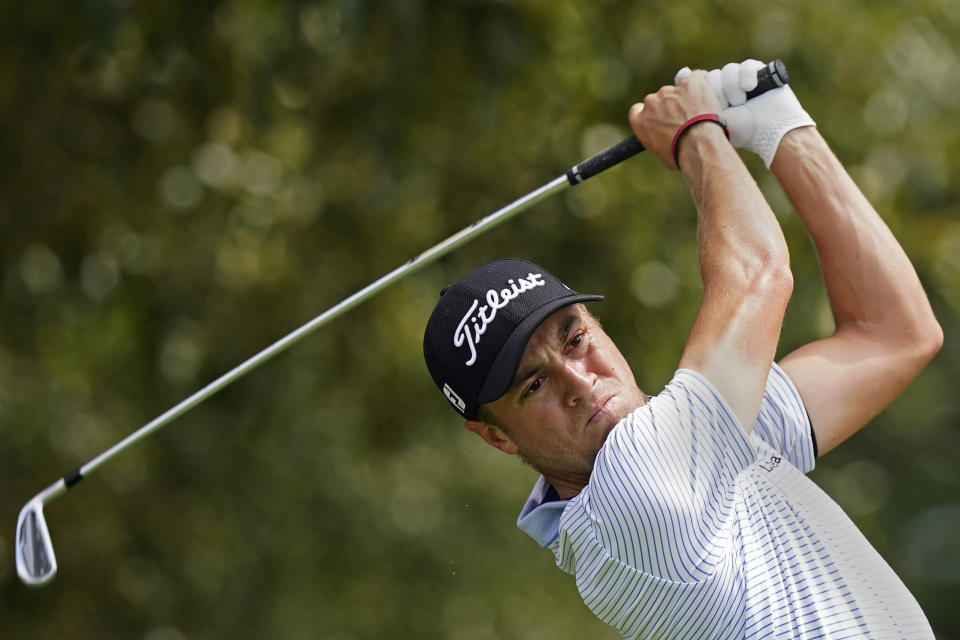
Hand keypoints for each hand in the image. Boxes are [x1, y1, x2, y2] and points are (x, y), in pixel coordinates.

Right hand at [628, 70, 726, 169]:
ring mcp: (671, 91)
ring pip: (679, 89)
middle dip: (671, 106)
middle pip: (660, 99)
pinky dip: (702, 84)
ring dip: (688, 97)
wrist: (699, 146)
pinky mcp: (690, 83)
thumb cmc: (681, 155)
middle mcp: (652, 102)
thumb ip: (658, 138)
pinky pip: (697, 78)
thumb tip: (665, 138)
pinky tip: (708, 95)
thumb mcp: (661, 154)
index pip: (639, 109)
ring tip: (702, 113)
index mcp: (640, 120)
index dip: (652, 112)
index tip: (661, 117)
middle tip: (686, 118)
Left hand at [675, 60, 814, 167]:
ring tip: (739, 103)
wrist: (768, 134)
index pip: (700, 83)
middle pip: (712, 76)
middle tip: (725, 108)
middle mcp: (727, 86)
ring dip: (732, 87)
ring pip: (728, 70)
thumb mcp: (707, 119)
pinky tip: (749, 88)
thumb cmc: (736, 133)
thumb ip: (687, 102)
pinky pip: (747, 65)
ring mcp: (743, 79)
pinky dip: (746, 76)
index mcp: (713, 98)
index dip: (703, 92)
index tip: (706, 107)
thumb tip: (679, 75)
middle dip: (718, 92)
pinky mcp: (760, 72)